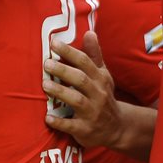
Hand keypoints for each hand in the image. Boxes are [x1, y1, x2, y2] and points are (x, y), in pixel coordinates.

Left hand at [42, 33, 122, 148]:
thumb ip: (94, 55)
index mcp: (100, 79)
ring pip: (77, 101)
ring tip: (45, 85)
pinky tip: (47, 117)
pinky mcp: (86, 130)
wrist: (117, 128)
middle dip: (63, 71)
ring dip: (61, 92)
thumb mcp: (102, 75)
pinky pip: (72, 126)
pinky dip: (60, 122)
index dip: (69, 51)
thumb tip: (89, 32)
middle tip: (46, 63)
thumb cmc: (103, 96)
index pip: (85, 62)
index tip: (53, 43)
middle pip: (81, 80)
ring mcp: (92, 113)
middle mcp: (98, 94)